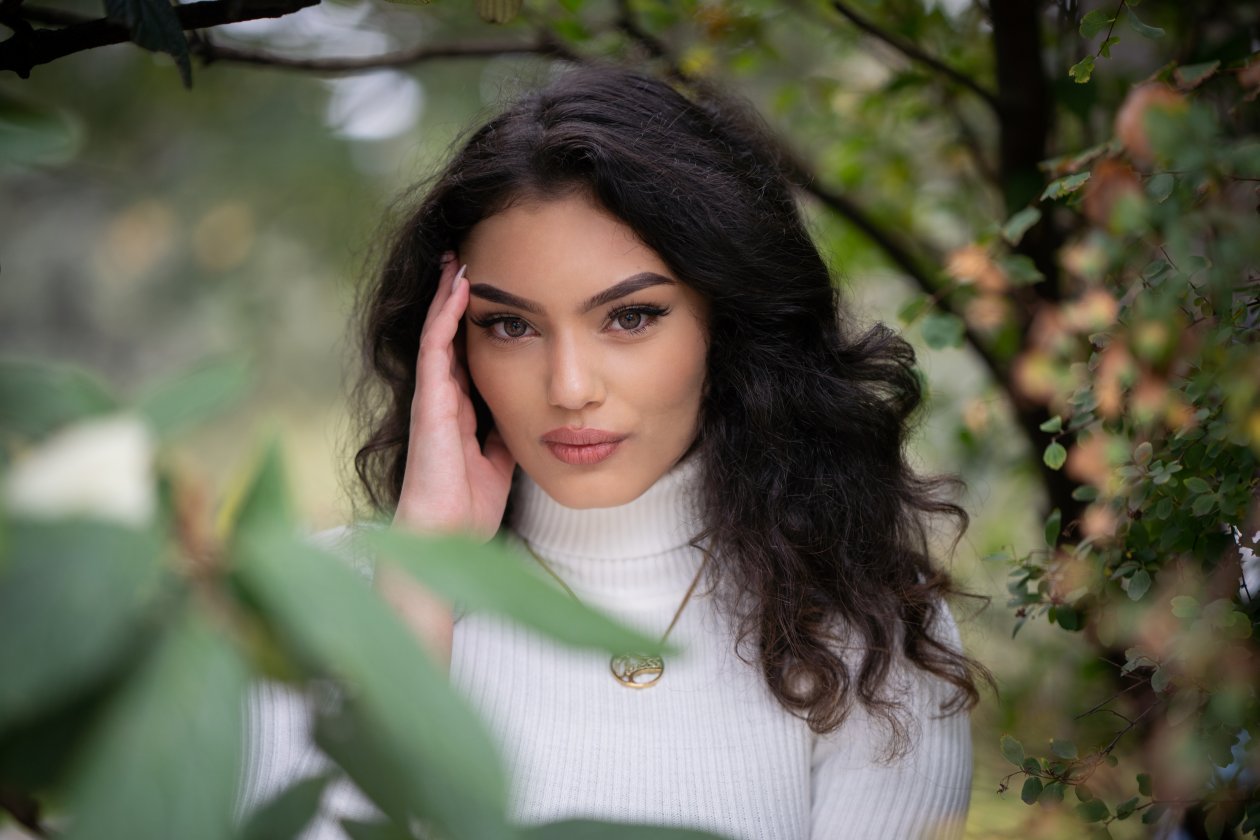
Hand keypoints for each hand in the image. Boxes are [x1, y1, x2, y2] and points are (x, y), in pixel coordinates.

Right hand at [392, 254, 515, 542]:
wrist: (445, 537)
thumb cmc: (468, 508)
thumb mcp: (501, 461)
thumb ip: (507, 434)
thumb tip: (530, 415)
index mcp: (459, 411)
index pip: (466, 354)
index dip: (475, 323)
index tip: (492, 291)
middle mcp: (442, 398)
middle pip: (448, 335)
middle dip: (456, 299)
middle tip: (466, 258)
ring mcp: (432, 397)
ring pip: (438, 333)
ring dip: (448, 296)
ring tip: (458, 259)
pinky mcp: (429, 402)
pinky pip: (436, 349)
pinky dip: (447, 316)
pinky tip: (459, 288)